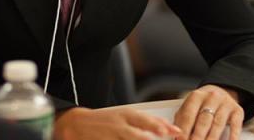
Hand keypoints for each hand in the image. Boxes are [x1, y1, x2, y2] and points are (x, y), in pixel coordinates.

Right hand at [55, 106, 183, 139]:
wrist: (76, 124)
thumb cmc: (105, 121)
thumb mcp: (123, 116)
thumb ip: (143, 122)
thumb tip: (165, 127)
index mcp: (126, 115)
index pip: (148, 120)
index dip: (163, 126)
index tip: (177, 132)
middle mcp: (120, 125)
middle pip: (141, 132)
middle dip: (155, 135)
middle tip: (168, 137)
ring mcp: (112, 136)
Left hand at [174, 85, 243, 139]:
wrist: (220, 92)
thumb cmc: (202, 104)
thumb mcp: (190, 107)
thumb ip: (182, 120)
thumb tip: (176, 135)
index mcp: (196, 96)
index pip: (188, 114)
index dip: (184, 130)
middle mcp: (211, 97)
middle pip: (203, 120)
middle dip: (197, 136)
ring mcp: (225, 103)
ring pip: (218, 124)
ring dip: (212, 139)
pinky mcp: (237, 110)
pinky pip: (235, 125)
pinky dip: (232, 136)